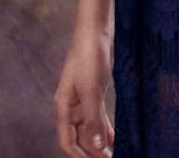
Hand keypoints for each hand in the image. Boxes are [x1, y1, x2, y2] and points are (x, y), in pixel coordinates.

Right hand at [53, 26, 114, 156]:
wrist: (95, 33)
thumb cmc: (88, 57)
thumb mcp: (91, 90)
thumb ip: (93, 119)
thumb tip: (96, 146)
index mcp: (64, 107)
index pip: (67, 141)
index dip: (78, 156)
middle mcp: (71, 107)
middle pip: (80, 137)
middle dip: (93, 152)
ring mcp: (83, 101)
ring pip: (90, 129)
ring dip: (100, 143)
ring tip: (114, 154)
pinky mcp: (94, 94)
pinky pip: (98, 118)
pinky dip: (105, 129)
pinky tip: (114, 139)